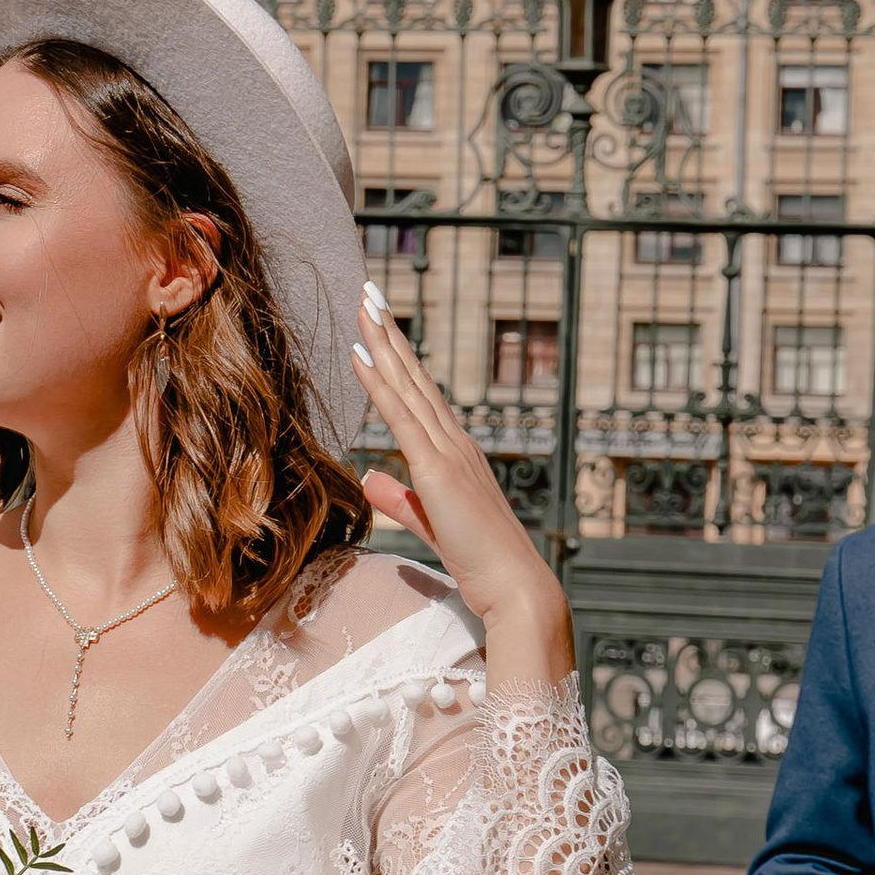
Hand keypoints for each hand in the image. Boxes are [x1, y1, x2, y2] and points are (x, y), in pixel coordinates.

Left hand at [353, 282, 572, 687]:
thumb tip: (370, 477)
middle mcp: (454, 441)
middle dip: (389, 331)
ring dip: (383, 342)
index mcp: (454, 452)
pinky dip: (380, 383)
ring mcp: (449, 451)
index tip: (378, 322)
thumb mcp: (429, 522)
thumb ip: (400, 499)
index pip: (419, 393)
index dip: (397, 356)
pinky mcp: (438, 469)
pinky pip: (402, 416)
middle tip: (369, 290)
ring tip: (363, 304)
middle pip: (414, 375)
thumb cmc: (480, 560)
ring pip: (408, 384)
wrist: (513, 584)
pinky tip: (361, 354)